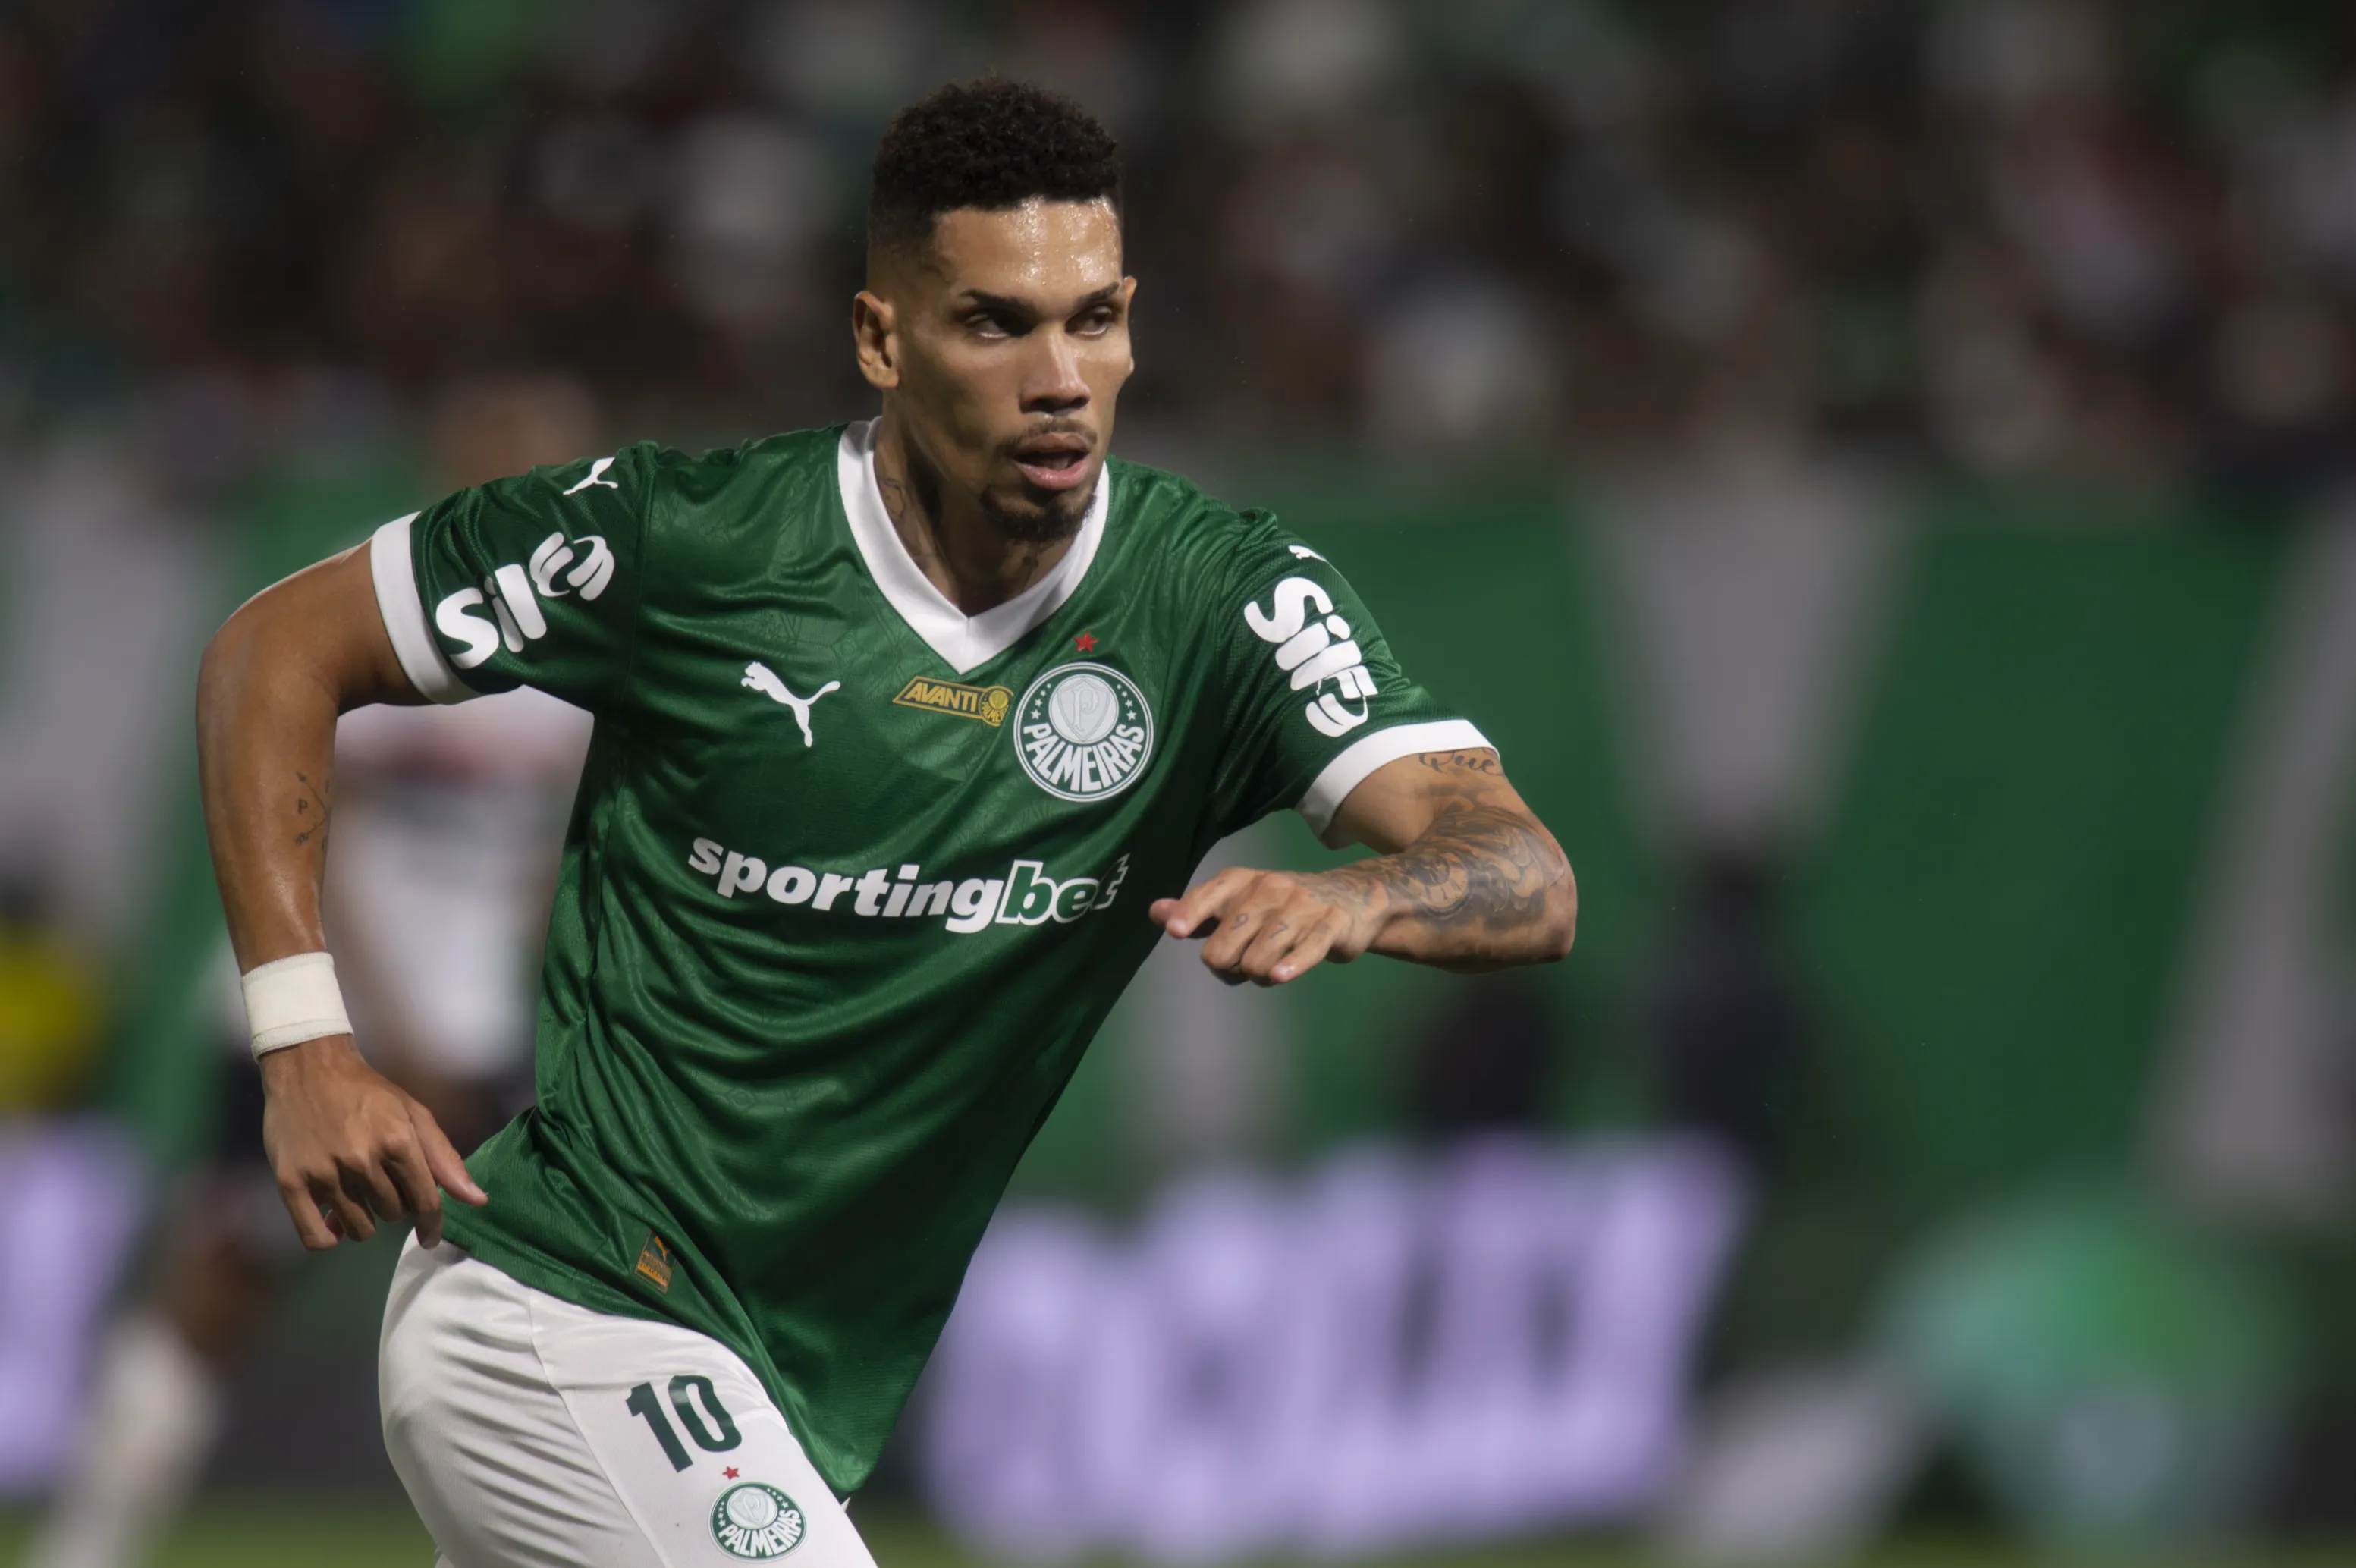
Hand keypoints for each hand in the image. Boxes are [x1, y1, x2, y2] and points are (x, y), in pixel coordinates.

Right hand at [258, 1036, 486, 1249]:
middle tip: (382, 1185)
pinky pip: (315, 1236)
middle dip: (394, 1205)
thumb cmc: (367, 1092)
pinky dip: (329, 1238)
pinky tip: (333, 1224)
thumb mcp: (413, 1114)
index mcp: (398, 1141)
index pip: (425, 1201)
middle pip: (392, 1214)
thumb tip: (477, 1200)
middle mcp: (362, 1160)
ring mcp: (325, 1173)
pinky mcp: (291, 1183)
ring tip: (357, 1196)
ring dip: (364, 1221)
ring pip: (359, 1228)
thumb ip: (444, 1159)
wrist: (309, 1069)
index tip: (429, 1236)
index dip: (432, 1224)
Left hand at [1150, 868, 1379, 985]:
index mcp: (1242, 881)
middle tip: (1244, 964)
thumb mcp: (1240, 903)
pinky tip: (1281, 975)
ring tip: (1270, 969)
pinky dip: (1290, 966)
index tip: (1175, 930)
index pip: (1210, 895)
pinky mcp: (1331, 924)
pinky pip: (1305, 950)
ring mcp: (1302, 905)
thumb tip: (1156, 912)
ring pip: (1260, 958)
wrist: (1352, 898)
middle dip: (1229, 966)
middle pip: (1226, 944)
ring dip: (1259, 976)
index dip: (1190, 913)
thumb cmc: (1283, 907)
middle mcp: (1270, 888)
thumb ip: (1200, 911)